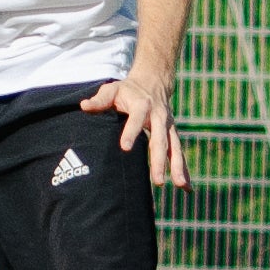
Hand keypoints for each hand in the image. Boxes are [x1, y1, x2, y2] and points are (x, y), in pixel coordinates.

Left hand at [80, 75, 189, 189]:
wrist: (152, 82)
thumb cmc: (127, 90)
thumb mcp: (113, 90)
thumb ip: (99, 100)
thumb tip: (84, 106)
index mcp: (142, 105)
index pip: (136, 119)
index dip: (131, 131)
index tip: (125, 147)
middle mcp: (159, 116)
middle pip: (160, 139)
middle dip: (159, 160)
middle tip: (158, 180)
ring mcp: (168, 126)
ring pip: (174, 147)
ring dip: (177, 166)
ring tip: (180, 185)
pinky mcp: (172, 133)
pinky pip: (179, 152)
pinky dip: (184, 168)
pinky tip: (186, 187)